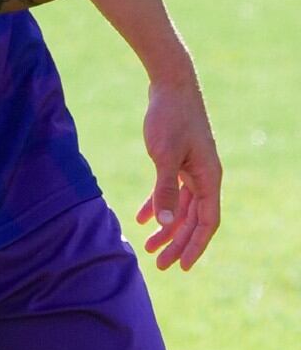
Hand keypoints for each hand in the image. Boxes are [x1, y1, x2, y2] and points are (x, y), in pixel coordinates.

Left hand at [136, 75, 222, 270]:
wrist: (169, 83)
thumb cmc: (169, 117)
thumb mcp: (164, 155)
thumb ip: (165, 189)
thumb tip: (166, 223)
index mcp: (209, 178)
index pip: (207, 222)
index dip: (194, 245)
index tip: (180, 266)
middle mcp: (205, 176)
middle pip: (193, 219)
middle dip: (177, 242)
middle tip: (159, 265)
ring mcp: (192, 168)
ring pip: (182, 207)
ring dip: (167, 227)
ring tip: (147, 246)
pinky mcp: (178, 159)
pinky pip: (170, 190)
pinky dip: (158, 204)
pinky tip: (142, 218)